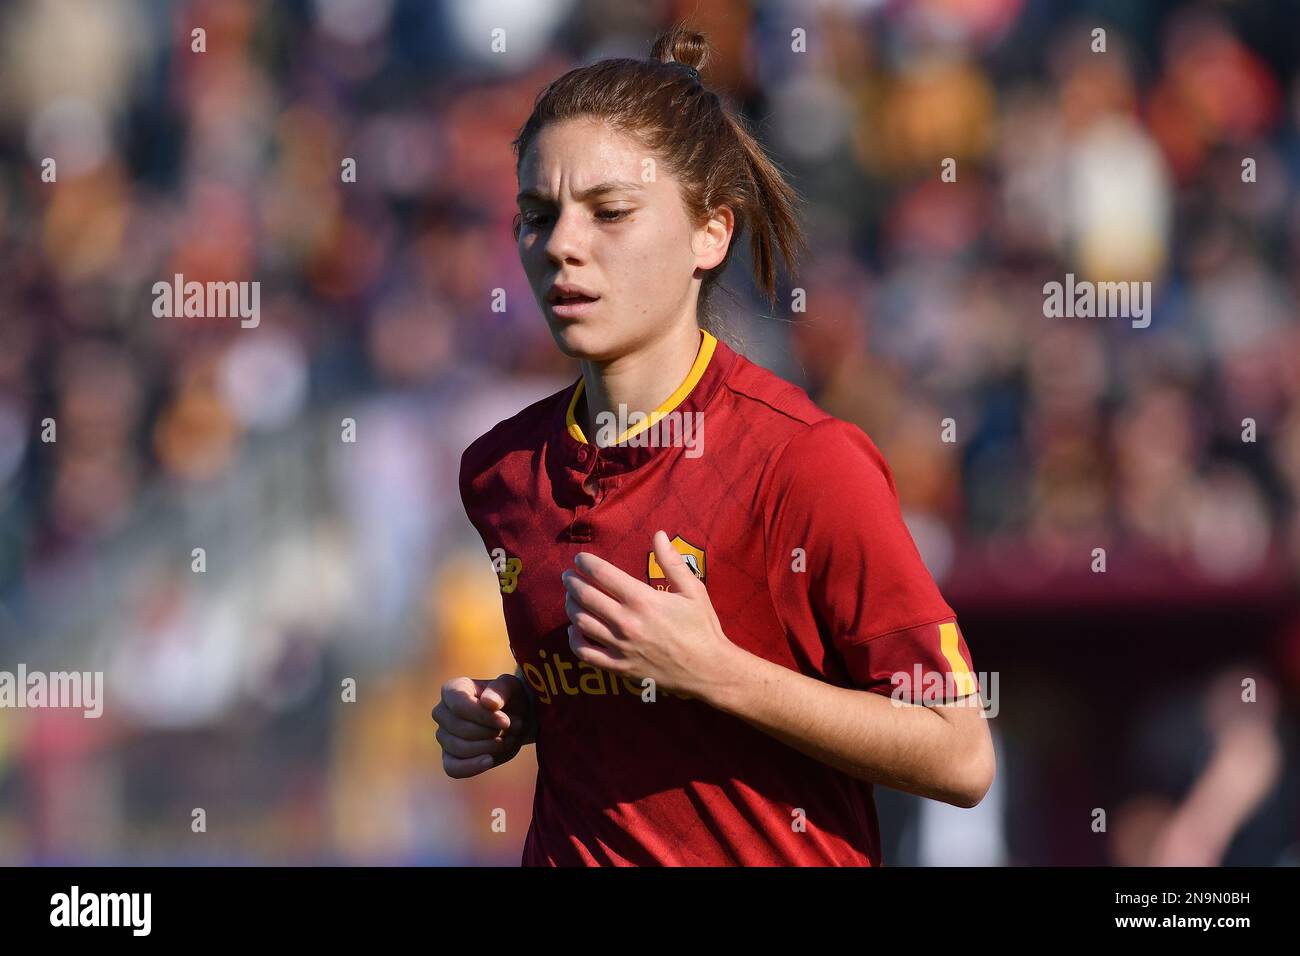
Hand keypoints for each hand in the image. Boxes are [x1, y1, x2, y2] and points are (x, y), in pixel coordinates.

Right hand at [432, 674, 533, 777]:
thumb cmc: (509, 698)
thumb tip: (488, 702)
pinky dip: (471, 767)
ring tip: (510, 739)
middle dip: (491, 733)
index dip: (483, 716)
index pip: (459, 705)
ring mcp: (443, 737)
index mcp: (452, 690)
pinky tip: (489, 760)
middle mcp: (442, 713)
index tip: (505, 722)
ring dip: (490, 747)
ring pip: (461, 749)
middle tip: (515, 728)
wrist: (514, 719)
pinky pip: (453, 768)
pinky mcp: (449, 758)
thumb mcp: (511, 687)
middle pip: (461, 729)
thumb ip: (501, 690)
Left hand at [561, 529, 741, 701]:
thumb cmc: (702, 627)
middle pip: (585, 596)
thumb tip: (658, 534)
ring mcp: (620, 646)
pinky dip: (574, 640)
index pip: (602, 574)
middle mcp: (627, 622)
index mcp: (643, 599)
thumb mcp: (693, 590)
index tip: (579, 559)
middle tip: (567, 576)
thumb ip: (672, 562)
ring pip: (581, 622)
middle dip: (571, 582)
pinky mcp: (619, 667)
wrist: (709, 670)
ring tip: (570, 598)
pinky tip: (574, 631)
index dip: (586, 563)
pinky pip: (585, 653)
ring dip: (570, 606)